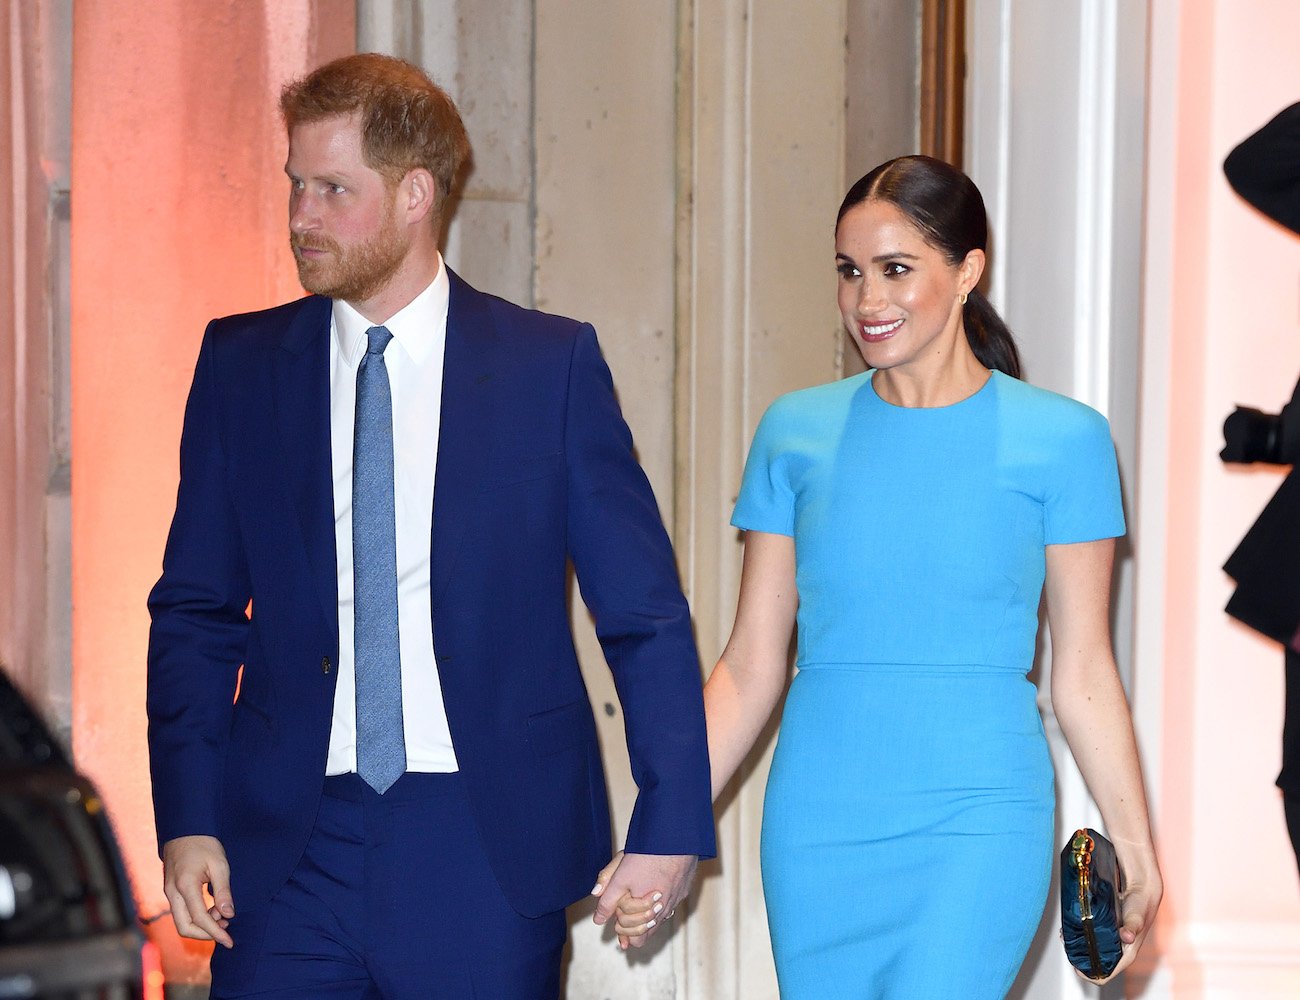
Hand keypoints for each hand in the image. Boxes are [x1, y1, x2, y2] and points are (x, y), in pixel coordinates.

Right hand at [163, 834, 234, 947]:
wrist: (185, 829)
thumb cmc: (204, 844)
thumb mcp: (219, 864)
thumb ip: (223, 891)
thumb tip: (229, 915)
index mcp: (185, 886)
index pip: (199, 919)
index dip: (215, 933)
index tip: (230, 941)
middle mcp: (172, 893)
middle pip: (185, 927)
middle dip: (206, 934)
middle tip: (226, 930)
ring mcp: (169, 892)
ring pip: (182, 921)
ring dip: (202, 926)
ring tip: (223, 916)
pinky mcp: (171, 891)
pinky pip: (182, 912)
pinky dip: (197, 917)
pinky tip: (213, 910)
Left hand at [592, 851, 695, 948]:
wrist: (674, 837)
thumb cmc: (646, 855)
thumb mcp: (619, 876)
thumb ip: (607, 899)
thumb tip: (598, 919)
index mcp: (647, 911)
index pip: (635, 938)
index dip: (622, 929)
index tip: (616, 918)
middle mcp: (664, 910)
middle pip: (648, 932)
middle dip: (633, 925)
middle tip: (622, 913)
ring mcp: (676, 899)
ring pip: (661, 918)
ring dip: (647, 914)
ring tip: (636, 899)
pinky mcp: (684, 888)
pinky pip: (671, 902)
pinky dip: (661, 901)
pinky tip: (652, 888)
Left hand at [1074, 847, 1161, 985]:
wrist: (1141, 890)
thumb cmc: (1141, 906)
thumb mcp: (1136, 917)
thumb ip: (1132, 926)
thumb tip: (1127, 936)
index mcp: (1126, 955)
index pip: (1105, 975)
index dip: (1089, 974)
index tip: (1075, 965)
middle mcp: (1118, 951)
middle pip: (1095, 964)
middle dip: (1079, 957)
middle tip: (1067, 943)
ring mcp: (1112, 942)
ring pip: (1091, 950)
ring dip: (1077, 945)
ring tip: (1066, 934)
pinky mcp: (1106, 931)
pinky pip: (1091, 937)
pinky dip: (1080, 934)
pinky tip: (1071, 926)